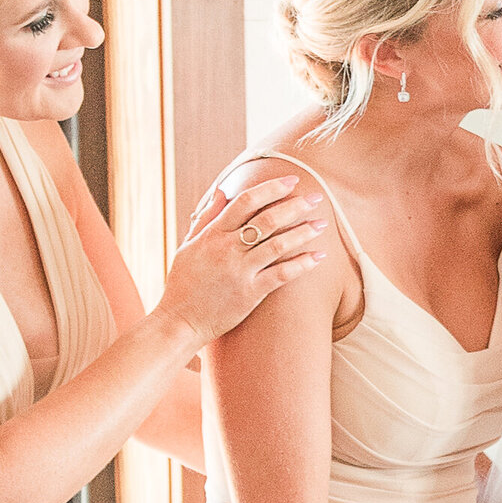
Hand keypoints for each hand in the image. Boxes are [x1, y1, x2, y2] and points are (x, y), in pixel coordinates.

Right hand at [159, 169, 329, 341]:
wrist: (179, 321)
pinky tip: (319, 256)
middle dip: (294, 206)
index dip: (270, 188)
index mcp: (212, 234)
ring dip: (304, 232)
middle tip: (316, 198)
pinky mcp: (250, 293)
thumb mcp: (189, 245)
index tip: (291, 181)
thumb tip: (221, 190)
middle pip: (267, 219)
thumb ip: (207, 217)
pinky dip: (302, 264)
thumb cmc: (183, 283)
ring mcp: (239, 271)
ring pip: (278, 244)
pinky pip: (281, 274)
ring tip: (322, 224)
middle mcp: (227, 249)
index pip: (245, 202)